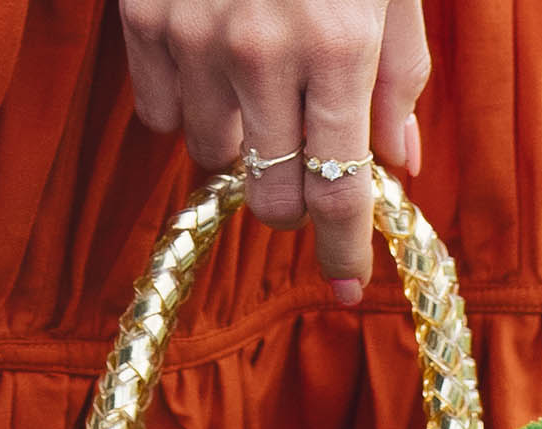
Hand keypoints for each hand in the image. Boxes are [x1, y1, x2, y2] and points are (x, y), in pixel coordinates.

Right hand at [120, 0, 428, 303]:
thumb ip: (397, 76)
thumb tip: (400, 166)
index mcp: (338, 47)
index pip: (340, 192)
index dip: (343, 252)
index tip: (344, 288)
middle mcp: (261, 56)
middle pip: (270, 199)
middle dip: (293, 196)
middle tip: (305, 160)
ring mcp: (192, 40)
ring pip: (214, 161)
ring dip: (242, 143)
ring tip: (258, 82)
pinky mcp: (141, 19)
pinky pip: (162, 117)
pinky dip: (191, 106)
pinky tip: (212, 58)